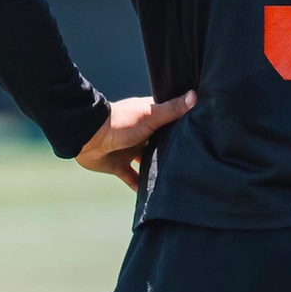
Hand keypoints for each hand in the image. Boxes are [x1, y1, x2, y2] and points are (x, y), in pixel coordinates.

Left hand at [76, 90, 196, 190]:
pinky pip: (133, 178)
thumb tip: (196, 95)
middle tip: (191, 160)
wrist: (89, 138)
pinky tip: (152, 196)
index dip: (184, 124)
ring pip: (148, 160)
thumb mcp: (151, 115)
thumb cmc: (122, 122)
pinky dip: (141, 185)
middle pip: (161, 142)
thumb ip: (172, 109)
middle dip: (173, 149)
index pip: (170, 119)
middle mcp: (142, 133)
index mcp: (149, 117)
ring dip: (157, 168)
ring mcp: (130, 149)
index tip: (201, 131)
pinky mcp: (119, 165)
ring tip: (176, 178)